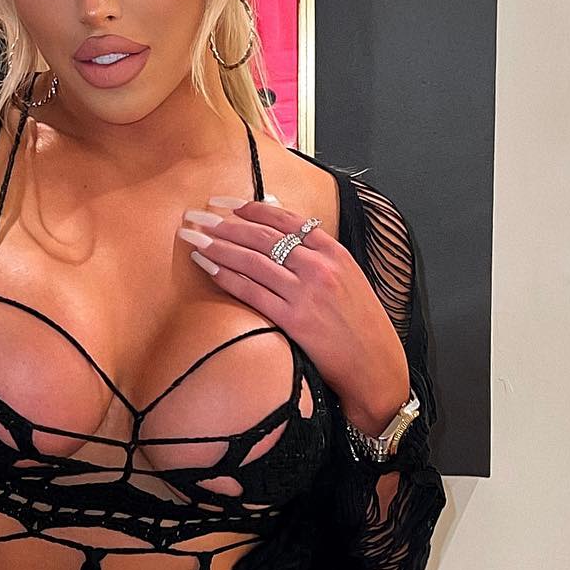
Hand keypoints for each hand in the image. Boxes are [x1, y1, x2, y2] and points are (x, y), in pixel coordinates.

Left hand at [176, 194, 410, 429]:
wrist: (376, 365)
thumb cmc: (362, 326)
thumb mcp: (349, 279)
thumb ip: (320, 257)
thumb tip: (286, 235)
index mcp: (335, 252)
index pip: (286, 220)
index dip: (251, 209)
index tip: (226, 204)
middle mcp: (320, 267)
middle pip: (263, 236)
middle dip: (224, 224)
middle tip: (197, 216)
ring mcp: (306, 292)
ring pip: (253, 260)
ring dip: (218, 246)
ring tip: (193, 238)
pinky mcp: (294, 319)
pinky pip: (252, 291)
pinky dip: (227, 277)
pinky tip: (208, 268)